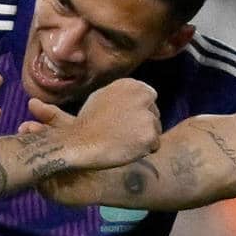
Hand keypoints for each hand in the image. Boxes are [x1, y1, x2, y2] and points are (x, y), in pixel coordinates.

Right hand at [30, 79, 160, 167]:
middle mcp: (142, 97)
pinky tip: (125, 149)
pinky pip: (154, 146)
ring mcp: (147, 117)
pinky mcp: (150, 136)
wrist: (79, 143)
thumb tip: (135, 97)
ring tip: (121, 141)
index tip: (127, 120)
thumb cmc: (88, 123)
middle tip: (123, 133)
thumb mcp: (102, 96)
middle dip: (144, 125)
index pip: (149, 97)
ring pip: (155, 130)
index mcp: (131, 85)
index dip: (139, 111)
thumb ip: (122, 95)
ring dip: (144, 138)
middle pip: (155, 114)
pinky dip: (144, 150)